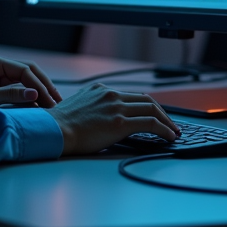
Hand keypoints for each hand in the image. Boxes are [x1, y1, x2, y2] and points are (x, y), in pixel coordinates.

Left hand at [0, 53, 62, 108]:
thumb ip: (10, 95)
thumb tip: (35, 93)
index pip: (25, 71)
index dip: (39, 85)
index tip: (49, 100)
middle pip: (29, 72)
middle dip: (44, 85)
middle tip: (57, 101)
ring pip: (27, 79)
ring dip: (39, 90)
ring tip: (53, 104)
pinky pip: (19, 86)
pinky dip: (30, 95)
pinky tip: (40, 105)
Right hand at [47, 83, 179, 154]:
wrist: (54, 131)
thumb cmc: (60, 126)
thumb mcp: (78, 108)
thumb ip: (93, 107)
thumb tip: (102, 119)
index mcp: (100, 90)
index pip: (131, 95)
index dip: (146, 106)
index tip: (154, 115)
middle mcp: (110, 94)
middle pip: (145, 99)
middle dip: (161, 112)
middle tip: (169, 123)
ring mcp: (116, 107)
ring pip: (152, 109)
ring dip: (166, 121)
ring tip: (173, 131)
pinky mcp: (120, 122)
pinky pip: (151, 123)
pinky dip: (164, 129)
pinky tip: (169, 137)